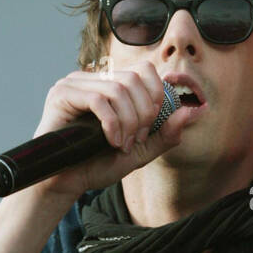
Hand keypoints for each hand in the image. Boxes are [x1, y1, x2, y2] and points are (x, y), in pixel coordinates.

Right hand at [30, 61, 200, 200]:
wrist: (65, 182)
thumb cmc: (96, 165)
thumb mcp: (139, 152)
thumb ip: (164, 135)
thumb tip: (190, 112)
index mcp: (110, 85)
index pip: (144, 69)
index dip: (155, 97)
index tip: (148, 129)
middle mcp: (93, 78)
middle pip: (134, 79)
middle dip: (142, 114)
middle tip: (134, 140)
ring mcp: (75, 83)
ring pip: (118, 89)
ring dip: (127, 123)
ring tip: (121, 145)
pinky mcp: (62, 94)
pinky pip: (99, 100)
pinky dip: (111, 124)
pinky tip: (110, 142)